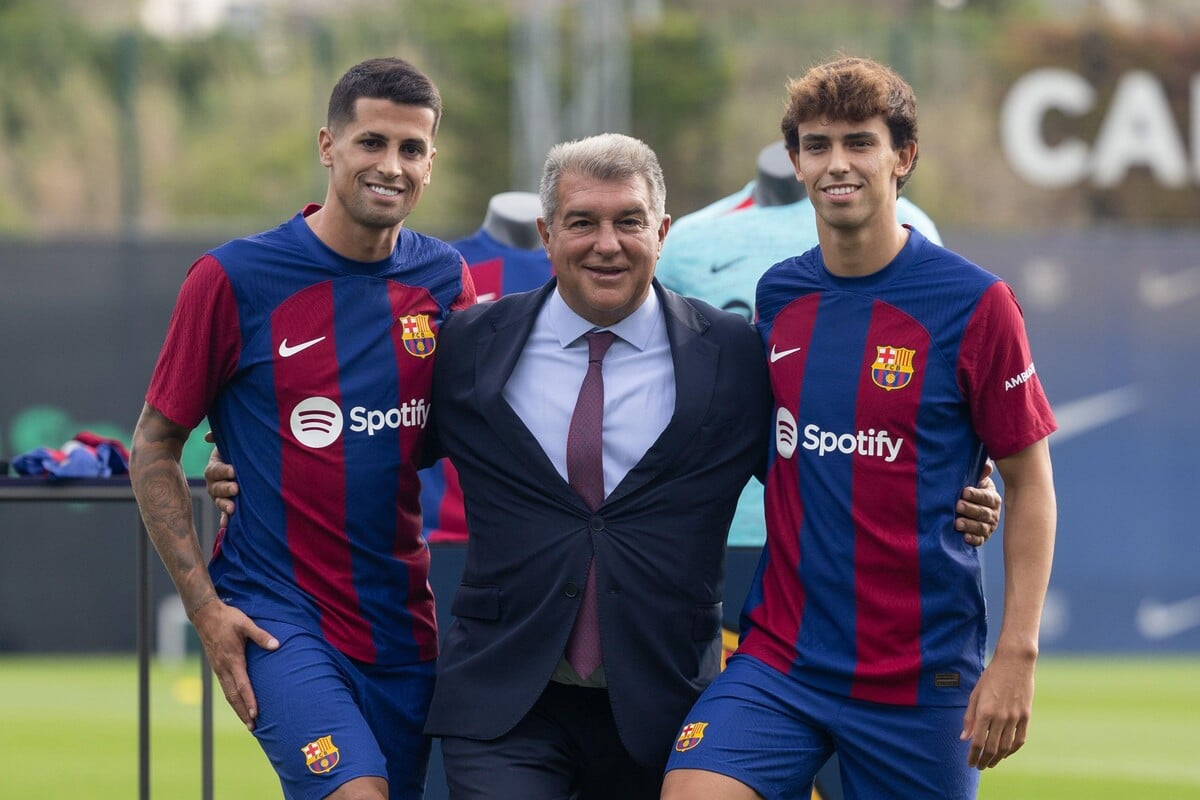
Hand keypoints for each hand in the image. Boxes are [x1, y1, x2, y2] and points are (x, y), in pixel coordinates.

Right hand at [189, 597, 278, 729]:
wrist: (205, 614)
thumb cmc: (227, 618)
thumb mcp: (245, 623)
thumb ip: (261, 635)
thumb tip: (277, 645)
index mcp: (232, 659)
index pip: (242, 685)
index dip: (249, 701)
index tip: (255, 714)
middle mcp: (223, 667)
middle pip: (233, 696)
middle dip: (242, 712)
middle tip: (252, 727)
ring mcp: (218, 668)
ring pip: (228, 693)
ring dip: (237, 708)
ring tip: (247, 721)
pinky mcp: (217, 666)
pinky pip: (225, 686)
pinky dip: (232, 698)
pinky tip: (238, 702)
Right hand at [203, 431, 237, 526]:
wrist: (247, 465)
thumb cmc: (237, 452)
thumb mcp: (229, 443)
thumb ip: (218, 437)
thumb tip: (206, 437)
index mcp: (214, 468)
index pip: (214, 470)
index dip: (223, 471)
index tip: (233, 471)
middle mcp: (214, 483)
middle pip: (216, 488)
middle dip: (225, 489)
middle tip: (236, 489)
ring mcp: (220, 496)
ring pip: (219, 501)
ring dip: (225, 505)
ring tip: (232, 508)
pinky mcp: (228, 506)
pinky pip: (224, 514)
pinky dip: (225, 519)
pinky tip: (226, 525)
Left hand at [956, 460, 1000, 546]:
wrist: (970, 506)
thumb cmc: (972, 490)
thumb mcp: (976, 480)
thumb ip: (981, 474)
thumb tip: (987, 466)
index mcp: (992, 498)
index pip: (986, 497)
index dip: (976, 495)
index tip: (964, 492)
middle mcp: (993, 513)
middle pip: (983, 513)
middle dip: (970, 509)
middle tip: (958, 506)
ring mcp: (989, 527)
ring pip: (981, 527)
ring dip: (969, 525)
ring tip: (957, 523)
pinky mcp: (982, 537)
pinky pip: (979, 540)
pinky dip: (973, 539)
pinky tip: (965, 537)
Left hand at [960, 648, 1034, 769]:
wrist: (1015, 663)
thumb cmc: (991, 677)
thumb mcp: (975, 694)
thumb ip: (969, 717)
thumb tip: (964, 738)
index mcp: (985, 711)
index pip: (977, 742)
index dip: (973, 755)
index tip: (970, 763)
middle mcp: (1000, 717)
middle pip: (991, 748)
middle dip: (984, 760)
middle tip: (979, 766)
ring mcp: (1015, 717)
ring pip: (1005, 747)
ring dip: (997, 758)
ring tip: (991, 763)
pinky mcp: (1026, 716)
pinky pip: (1019, 739)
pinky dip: (1012, 750)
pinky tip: (1005, 753)